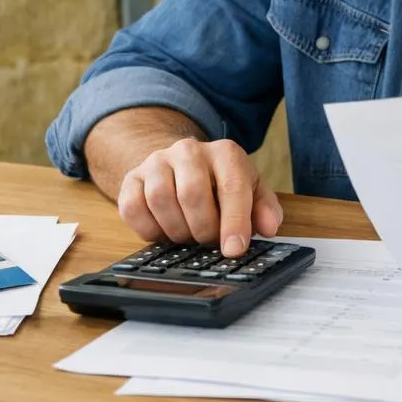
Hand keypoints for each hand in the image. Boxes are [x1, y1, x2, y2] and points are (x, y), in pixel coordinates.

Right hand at [116, 137, 282, 257]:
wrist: (181, 165)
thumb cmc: (220, 183)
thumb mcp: (251, 191)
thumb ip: (264, 208)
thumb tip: (269, 228)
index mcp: (224, 153)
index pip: (231, 187)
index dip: (234, 222)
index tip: (234, 250)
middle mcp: (189, 151)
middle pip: (192, 194)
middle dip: (203, 228)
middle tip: (209, 242)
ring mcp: (156, 162)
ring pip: (160, 200)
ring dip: (177, 230)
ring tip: (188, 236)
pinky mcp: (131, 178)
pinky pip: (132, 208)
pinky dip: (148, 229)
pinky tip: (163, 231)